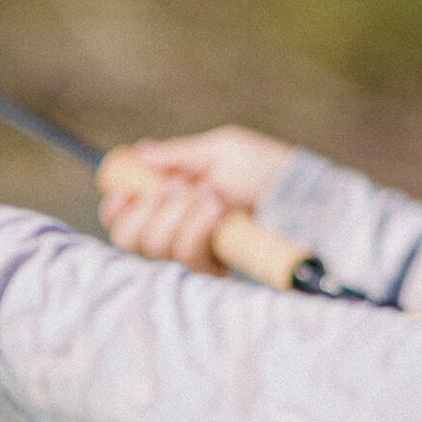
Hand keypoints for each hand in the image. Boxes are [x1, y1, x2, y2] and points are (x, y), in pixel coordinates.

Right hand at [98, 126, 294, 275]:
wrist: (304, 196)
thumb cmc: (268, 170)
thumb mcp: (223, 150)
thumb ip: (179, 155)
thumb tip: (140, 153)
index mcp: (175, 202)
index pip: (127, 219)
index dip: (117, 210)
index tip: (123, 194)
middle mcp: (180, 231)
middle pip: (132, 239)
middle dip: (149, 209)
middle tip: (178, 189)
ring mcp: (199, 254)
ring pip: (158, 247)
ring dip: (179, 214)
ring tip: (212, 194)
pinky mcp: (217, 271)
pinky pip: (188, 257)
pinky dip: (197, 227)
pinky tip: (219, 210)